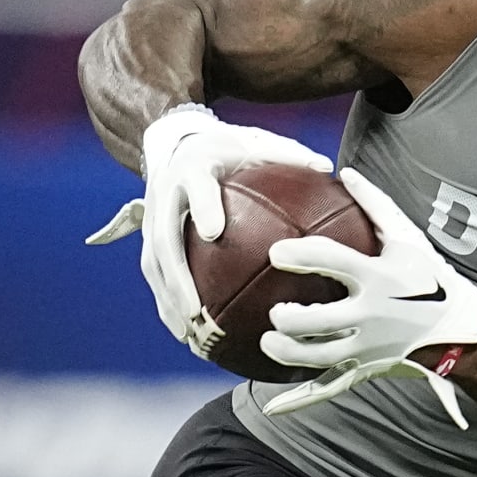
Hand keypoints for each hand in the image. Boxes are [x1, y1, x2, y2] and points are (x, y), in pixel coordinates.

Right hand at [85, 104, 332, 342]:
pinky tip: (187, 332)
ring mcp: (153, 218)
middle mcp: (165, 194)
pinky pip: (155, 274)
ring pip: (153, 264)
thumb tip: (328, 167)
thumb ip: (289, 155)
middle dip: (176, 276)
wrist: (180, 143)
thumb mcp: (257, 143)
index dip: (203, 207)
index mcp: (194, 168)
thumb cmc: (229, 148)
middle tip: (196, 309)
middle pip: (163, 238)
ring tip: (188, 333)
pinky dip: (167, 304)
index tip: (214, 232)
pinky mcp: (149, 237)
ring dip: (167, 300)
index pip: (196, 187)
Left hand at [259, 168, 476, 426]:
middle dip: (288, 317)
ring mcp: (368, 347)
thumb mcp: (408, 237)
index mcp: (379, 277)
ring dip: (286, 351)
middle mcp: (372, 314)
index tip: (276, 253)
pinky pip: (329, 388)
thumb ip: (375, 204)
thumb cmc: (431, 276)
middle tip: (276, 310)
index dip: (300, 255)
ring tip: (269, 341)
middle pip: (317, 320)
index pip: (331, 262)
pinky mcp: (366, 369)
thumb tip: (345, 171)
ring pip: (316, 356)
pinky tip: (271, 406)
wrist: (462, 329)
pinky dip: (300, 400)